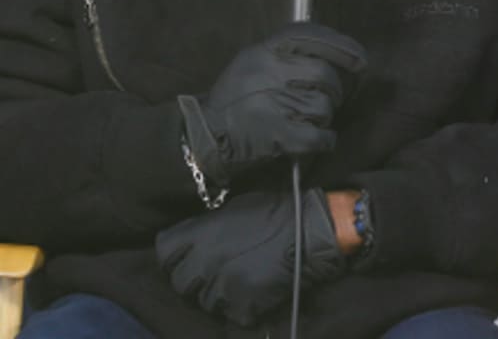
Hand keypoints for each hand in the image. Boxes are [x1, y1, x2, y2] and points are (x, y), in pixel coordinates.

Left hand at [157, 189, 343, 323]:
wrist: (310, 233)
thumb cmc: (275, 212)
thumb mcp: (237, 207)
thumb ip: (209, 225)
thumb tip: (193, 238)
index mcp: (203, 233)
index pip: (164, 250)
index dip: (173, 254)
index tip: (183, 255)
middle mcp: (206, 261)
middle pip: (179, 281)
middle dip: (193, 277)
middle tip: (211, 270)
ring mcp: (222, 287)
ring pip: (203, 301)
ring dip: (216, 293)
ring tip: (237, 279)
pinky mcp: (240, 307)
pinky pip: (228, 313)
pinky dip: (238, 305)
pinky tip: (251, 290)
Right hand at [178, 22, 366, 186]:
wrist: (203, 138)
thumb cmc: (235, 99)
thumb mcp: (253, 61)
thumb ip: (289, 54)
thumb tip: (339, 53)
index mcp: (264, 50)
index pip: (312, 36)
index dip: (342, 46)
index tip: (360, 60)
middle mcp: (270, 72)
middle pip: (325, 74)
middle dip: (335, 89)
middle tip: (329, 98)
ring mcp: (275, 104)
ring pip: (324, 105)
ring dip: (324, 115)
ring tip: (309, 119)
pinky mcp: (278, 136)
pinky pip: (319, 135)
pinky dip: (325, 139)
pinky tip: (319, 140)